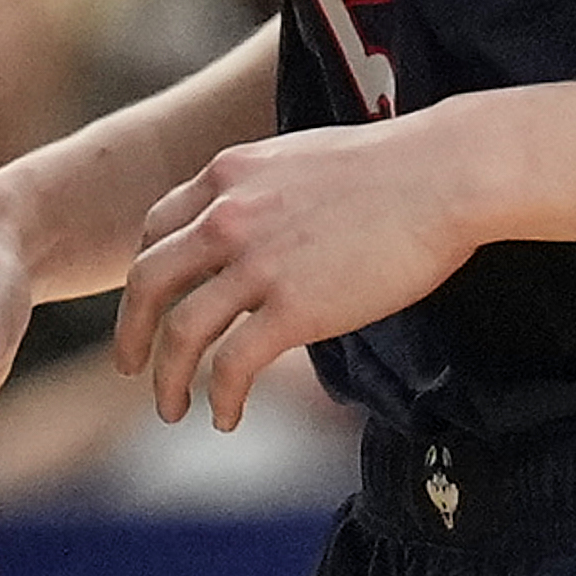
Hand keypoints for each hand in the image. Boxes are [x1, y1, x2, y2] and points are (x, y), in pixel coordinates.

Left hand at [118, 119, 484, 430]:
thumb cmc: (396, 164)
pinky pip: (233, 365)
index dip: (144, 272)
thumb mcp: (301, 158)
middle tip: (131, 365)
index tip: (150, 304)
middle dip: (132, 330)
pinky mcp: (294, 307)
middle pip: (148, 281)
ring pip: (181, 332)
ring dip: (167, 379)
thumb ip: (265, 191)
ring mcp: (257, 262)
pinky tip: (225, 417)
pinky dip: (221, 398)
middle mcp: (226, 215)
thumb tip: (265, 225)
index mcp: (227, 174)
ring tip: (171, 408)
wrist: (444, 174)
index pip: (156, 228)